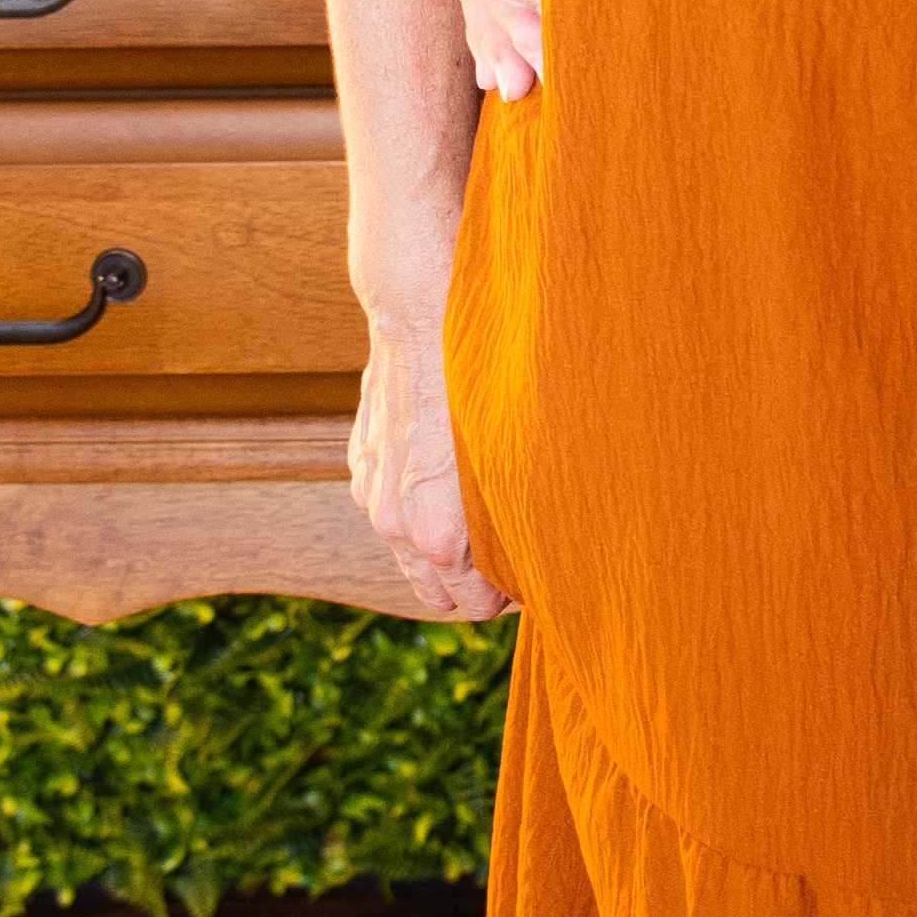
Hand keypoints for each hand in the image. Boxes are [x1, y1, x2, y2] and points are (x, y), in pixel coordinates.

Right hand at [353, 299, 508, 621]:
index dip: (509, 593)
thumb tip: (554, 555)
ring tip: (489, 517)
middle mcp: (394, 525)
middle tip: (517, 553)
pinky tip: (450, 483)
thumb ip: (521, 516)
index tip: (535, 570)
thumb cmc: (482, 378)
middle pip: (439, 594)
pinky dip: (419, 510)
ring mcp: (372, 496)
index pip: (473, 605)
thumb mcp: (518, 454)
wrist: (419, 312)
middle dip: (476, 582)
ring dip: (447, 549)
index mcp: (436, 533)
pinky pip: (395, 514)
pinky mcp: (362, 466)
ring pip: (413, 558)